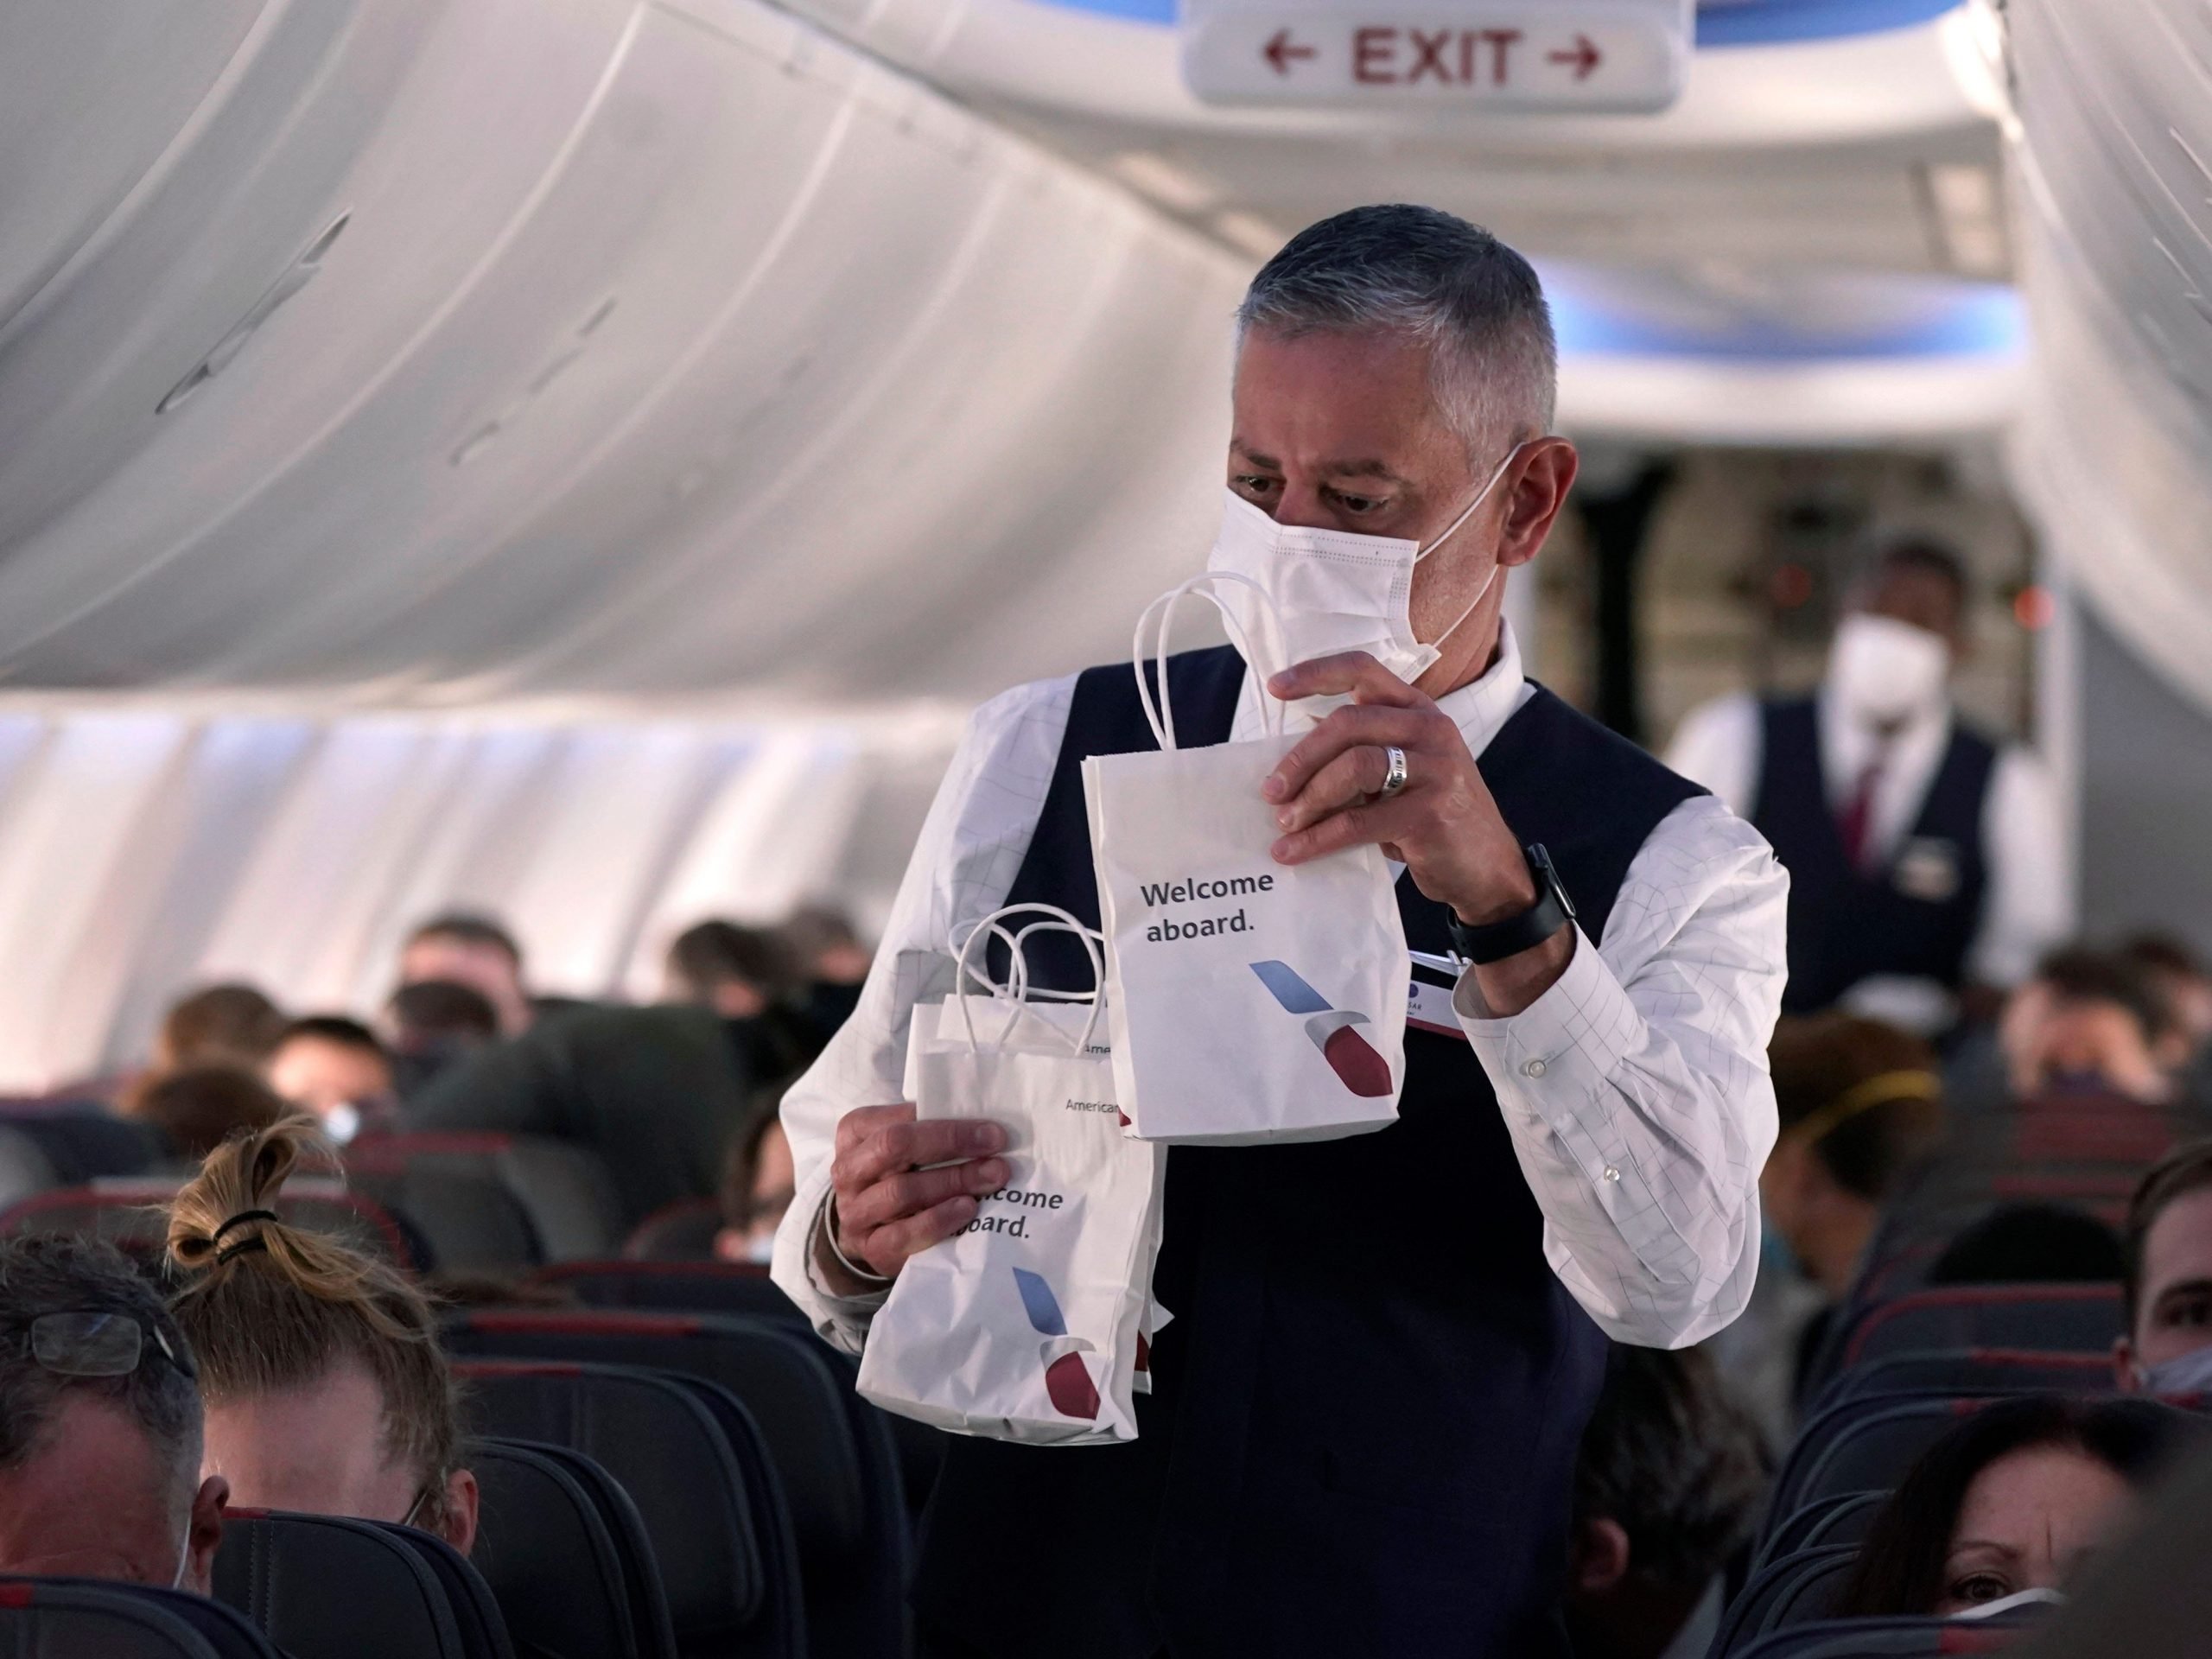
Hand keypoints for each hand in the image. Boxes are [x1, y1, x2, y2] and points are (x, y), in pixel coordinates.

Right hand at [818, 1103, 1008, 1292]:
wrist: (870, 1229)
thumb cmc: (896, 1174)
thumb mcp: (903, 1146)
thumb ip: (930, 1130)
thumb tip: (984, 1127)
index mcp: (855, 1132)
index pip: (898, 1120)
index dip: (946, 1123)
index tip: (991, 1130)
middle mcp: (848, 1170)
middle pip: (894, 1147)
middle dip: (951, 1143)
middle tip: (995, 1147)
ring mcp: (855, 1211)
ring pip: (901, 1190)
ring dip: (952, 1181)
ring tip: (991, 1177)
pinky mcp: (871, 1247)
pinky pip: (904, 1234)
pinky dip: (939, 1220)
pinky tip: (967, 1209)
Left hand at [1261, 650, 1573, 1014]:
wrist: (1488, 870)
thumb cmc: (1431, 819)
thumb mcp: (1403, 772)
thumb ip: (1362, 753)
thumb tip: (1289, 759)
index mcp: (1419, 711)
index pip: (1364, 670)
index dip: (1315, 673)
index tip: (1273, 689)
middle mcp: (1432, 730)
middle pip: (1348, 722)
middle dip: (1301, 757)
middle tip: (1272, 790)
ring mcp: (1437, 769)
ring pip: (1354, 767)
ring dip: (1309, 796)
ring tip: (1285, 823)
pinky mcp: (1431, 813)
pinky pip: (1359, 820)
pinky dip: (1319, 838)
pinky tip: (1294, 852)